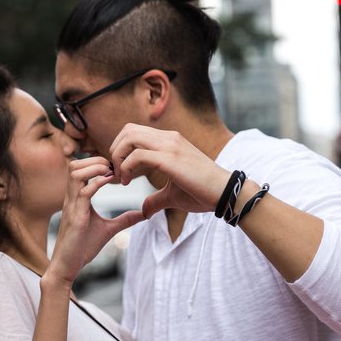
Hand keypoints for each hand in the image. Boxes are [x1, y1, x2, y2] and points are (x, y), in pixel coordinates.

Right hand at [46, 157, 144, 284]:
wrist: (67, 266)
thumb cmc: (82, 248)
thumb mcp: (109, 230)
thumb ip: (124, 220)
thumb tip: (143, 215)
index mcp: (77, 198)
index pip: (80, 168)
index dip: (96, 162)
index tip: (115, 167)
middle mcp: (72, 198)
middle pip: (75, 164)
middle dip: (95, 160)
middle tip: (114, 166)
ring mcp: (72, 206)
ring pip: (75, 172)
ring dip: (94, 168)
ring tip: (111, 172)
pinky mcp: (75, 217)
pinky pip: (83, 192)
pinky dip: (97, 183)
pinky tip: (110, 182)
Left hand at [108, 124, 230, 218]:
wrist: (225, 193)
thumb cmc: (203, 193)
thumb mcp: (173, 195)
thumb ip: (156, 199)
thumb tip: (144, 210)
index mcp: (169, 141)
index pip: (135, 132)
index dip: (121, 149)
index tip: (120, 171)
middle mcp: (169, 138)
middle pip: (128, 130)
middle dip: (115, 150)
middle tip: (116, 172)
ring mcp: (170, 145)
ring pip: (130, 137)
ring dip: (118, 157)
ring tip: (120, 177)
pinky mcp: (170, 158)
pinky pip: (137, 155)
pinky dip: (125, 167)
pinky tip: (127, 183)